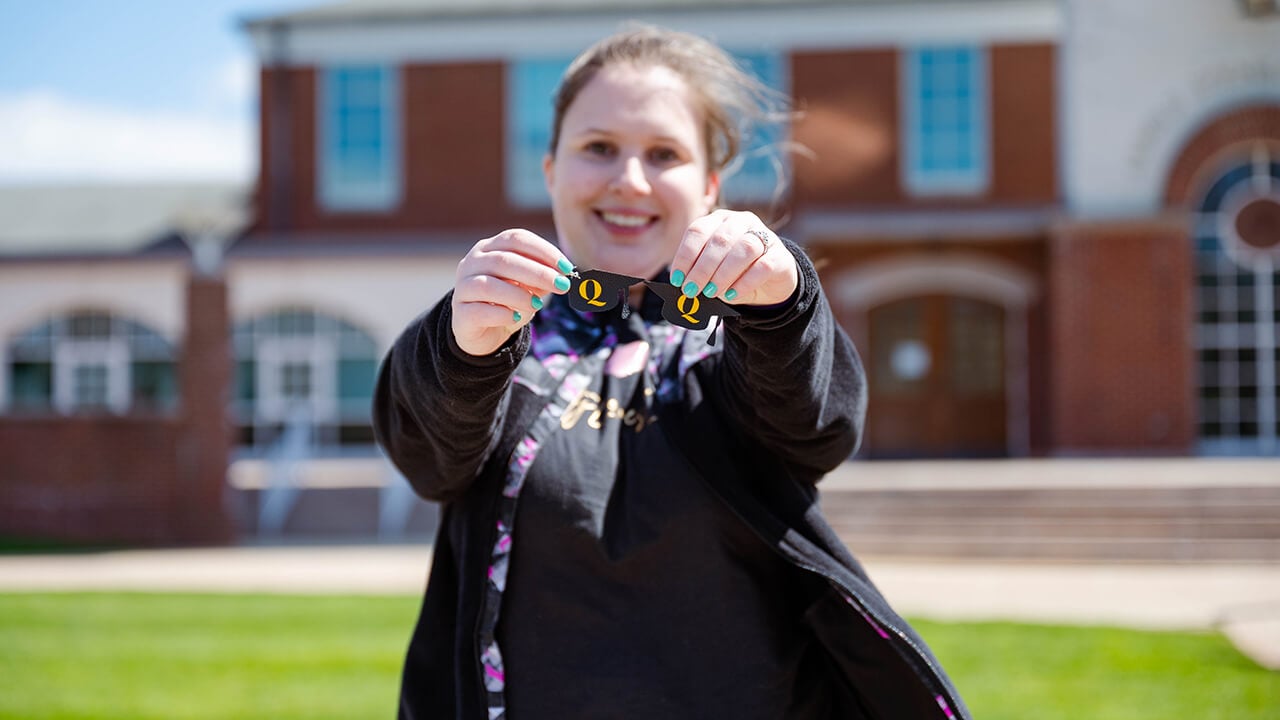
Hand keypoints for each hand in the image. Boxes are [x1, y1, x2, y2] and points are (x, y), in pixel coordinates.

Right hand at [451, 229, 573, 355]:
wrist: (483, 332)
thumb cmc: (508, 302)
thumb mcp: (529, 287)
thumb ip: (542, 278)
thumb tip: (564, 276)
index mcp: (490, 248)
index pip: (516, 238)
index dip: (544, 251)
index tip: (567, 267)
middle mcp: (472, 262)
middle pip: (504, 260)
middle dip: (538, 273)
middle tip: (562, 285)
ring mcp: (462, 287)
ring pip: (488, 285)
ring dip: (519, 294)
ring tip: (538, 305)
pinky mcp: (460, 314)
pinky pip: (479, 311)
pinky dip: (502, 313)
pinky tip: (517, 316)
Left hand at [667, 209, 797, 306]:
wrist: (769, 282)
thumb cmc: (733, 274)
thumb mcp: (712, 271)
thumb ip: (699, 274)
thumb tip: (683, 288)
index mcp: (719, 220)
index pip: (698, 230)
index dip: (685, 255)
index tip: (677, 279)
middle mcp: (741, 222)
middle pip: (720, 239)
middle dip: (702, 268)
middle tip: (691, 290)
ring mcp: (764, 236)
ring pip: (744, 249)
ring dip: (723, 274)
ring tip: (711, 293)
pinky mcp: (780, 256)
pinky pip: (763, 266)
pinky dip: (744, 282)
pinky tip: (732, 295)